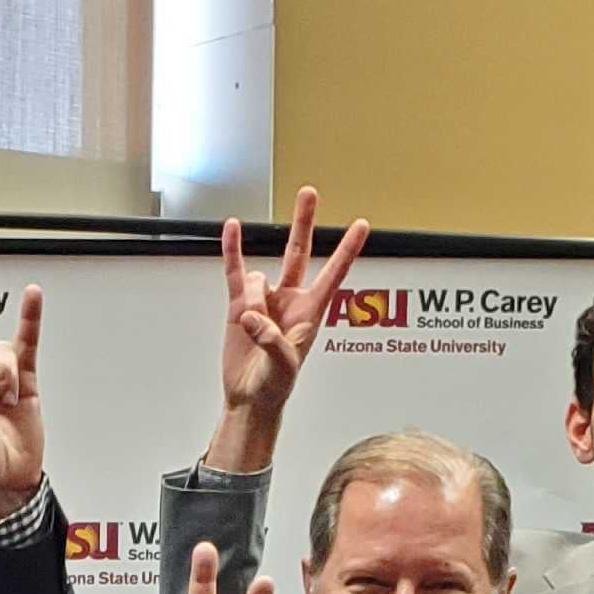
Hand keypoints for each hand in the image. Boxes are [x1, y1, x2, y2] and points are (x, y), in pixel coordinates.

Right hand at [210, 186, 372, 461]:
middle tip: (309, 194)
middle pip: (299, 252)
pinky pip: (236, 271)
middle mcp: (290, 300)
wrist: (249, 399)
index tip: (361, 226)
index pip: (333, 274)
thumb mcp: (283, 367)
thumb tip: (252, 315)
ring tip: (249, 328)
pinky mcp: (240, 305)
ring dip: (251, 298)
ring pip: (257, 278)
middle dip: (304, 222)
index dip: (347, 250)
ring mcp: (265, 300)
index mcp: (311, 313)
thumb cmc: (275, 387)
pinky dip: (233, 250)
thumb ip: (272, 340)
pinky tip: (232, 230)